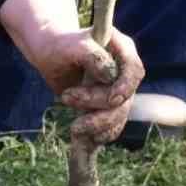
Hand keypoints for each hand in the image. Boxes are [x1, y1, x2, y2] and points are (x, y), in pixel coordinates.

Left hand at [0, 0, 145, 143]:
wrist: (51, 57)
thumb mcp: (71, 46)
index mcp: (122, 49)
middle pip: (125, 98)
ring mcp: (119, 90)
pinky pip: (111, 127)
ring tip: (74, 128)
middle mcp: (124, 71)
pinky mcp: (109, 107)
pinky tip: (82, 139)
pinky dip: (98, 134)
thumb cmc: (59, 46)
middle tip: (66, 99)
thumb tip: (110, 74)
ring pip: (118, 116)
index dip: (125, 88)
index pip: (134, 70)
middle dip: (101, 108)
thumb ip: (92, 55)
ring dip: (98, 126)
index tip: (111, 99)